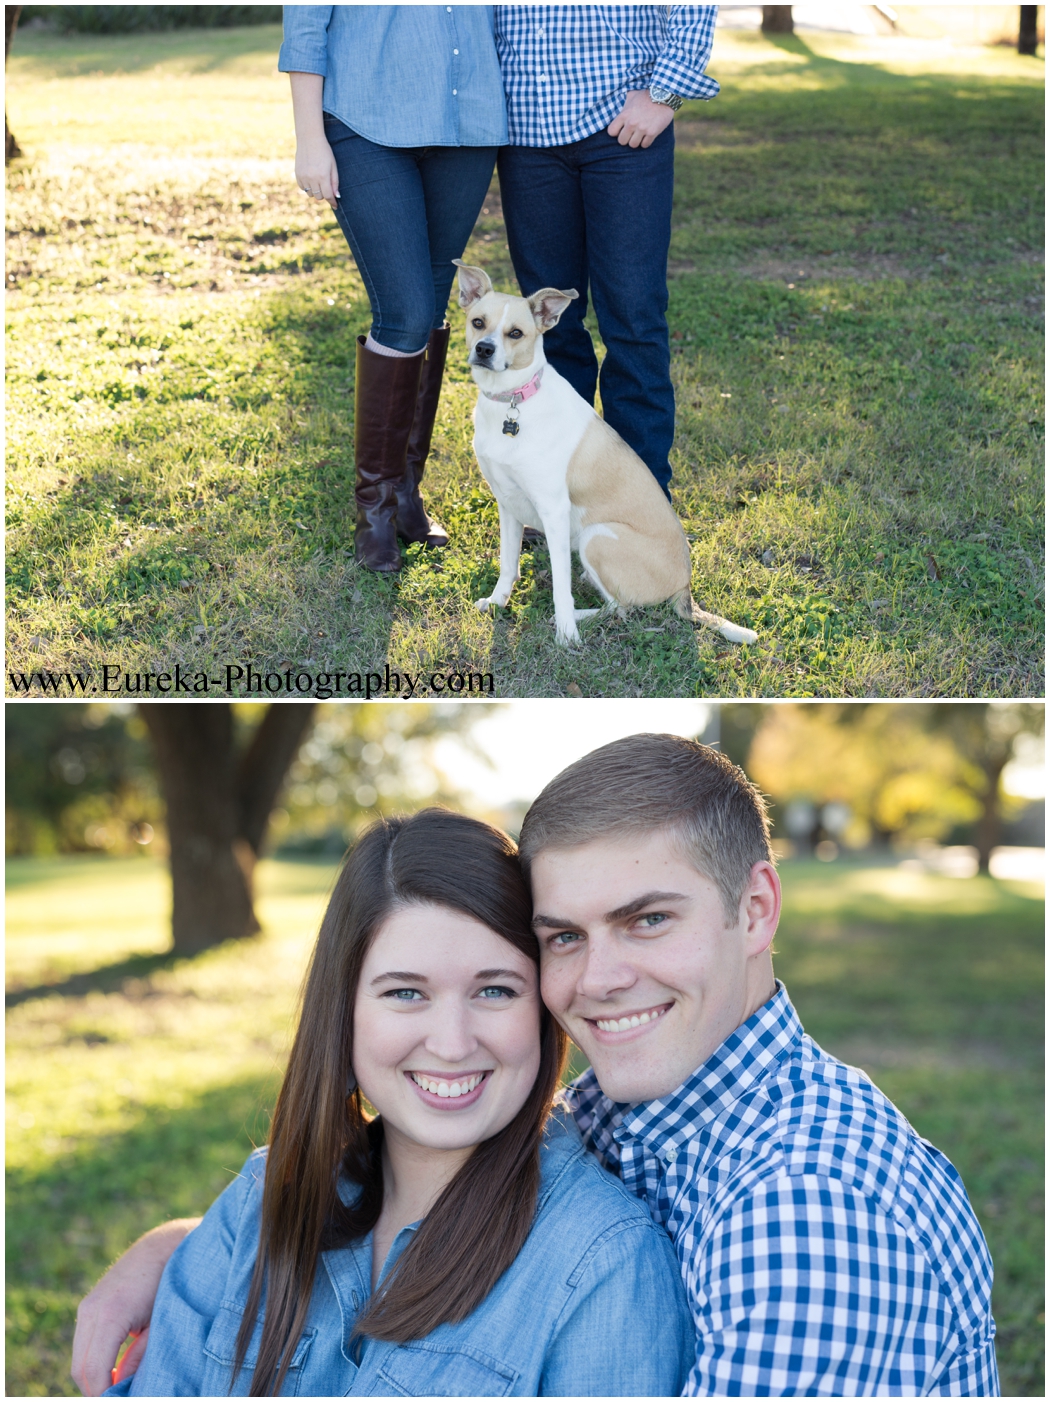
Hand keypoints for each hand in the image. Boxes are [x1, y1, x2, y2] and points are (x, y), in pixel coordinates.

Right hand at [71, 1219, 198, 1394]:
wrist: (164, 1247)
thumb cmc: (169, 1285)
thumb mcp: (160, 1324)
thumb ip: (140, 1358)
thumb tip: (122, 1387)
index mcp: (111, 1315)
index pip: (94, 1372)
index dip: (105, 1394)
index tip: (121, 1400)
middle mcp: (92, 1310)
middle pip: (80, 1370)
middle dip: (96, 1389)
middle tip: (120, 1396)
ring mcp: (87, 1306)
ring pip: (78, 1359)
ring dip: (93, 1376)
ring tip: (119, 1385)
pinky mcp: (88, 1305)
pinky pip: (83, 1344)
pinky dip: (93, 1359)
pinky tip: (115, 1366)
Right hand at [295, 134, 339, 208]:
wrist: (309, 139)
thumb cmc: (325, 152)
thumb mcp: (333, 166)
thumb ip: (335, 182)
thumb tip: (336, 196)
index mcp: (323, 176)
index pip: (328, 195)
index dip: (332, 202)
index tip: (335, 206)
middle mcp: (312, 178)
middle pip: (319, 196)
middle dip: (324, 193)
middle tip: (326, 185)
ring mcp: (303, 177)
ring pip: (310, 194)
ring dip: (315, 191)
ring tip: (318, 180)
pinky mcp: (297, 174)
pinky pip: (303, 188)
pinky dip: (307, 187)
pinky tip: (310, 178)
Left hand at [607, 89, 676, 148]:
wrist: (664, 95)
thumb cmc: (646, 95)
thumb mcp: (631, 96)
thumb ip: (624, 104)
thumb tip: (618, 105)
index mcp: (624, 115)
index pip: (611, 132)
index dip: (615, 132)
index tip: (620, 130)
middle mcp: (631, 123)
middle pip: (622, 141)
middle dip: (626, 138)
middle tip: (631, 134)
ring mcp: (642, 128)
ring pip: (633, 145)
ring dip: (636, 141)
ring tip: (640, 135)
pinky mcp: (652, 132)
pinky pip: (645, 145)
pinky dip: (646, 142)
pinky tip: (648, 135)